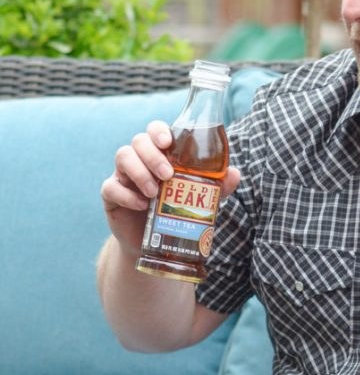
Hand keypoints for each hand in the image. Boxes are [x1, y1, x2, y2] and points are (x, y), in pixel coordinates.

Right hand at [100, 121, 239, 255]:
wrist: (157, 243)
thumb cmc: (178, 211)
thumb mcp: (200, 199)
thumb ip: (217, 186)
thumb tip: (234, 173)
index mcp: (160, 154)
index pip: (155, 131)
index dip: (159, 131)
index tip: (169, 142)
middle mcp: (140, 159)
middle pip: (138, 141)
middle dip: (153, 155)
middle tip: (168, 175)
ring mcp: (123, 175)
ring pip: (123, 157)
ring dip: (139, 172)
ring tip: (155, 192)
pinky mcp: (112, 196)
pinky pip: (111, 187)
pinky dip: (126, 195)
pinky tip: (142, 206)